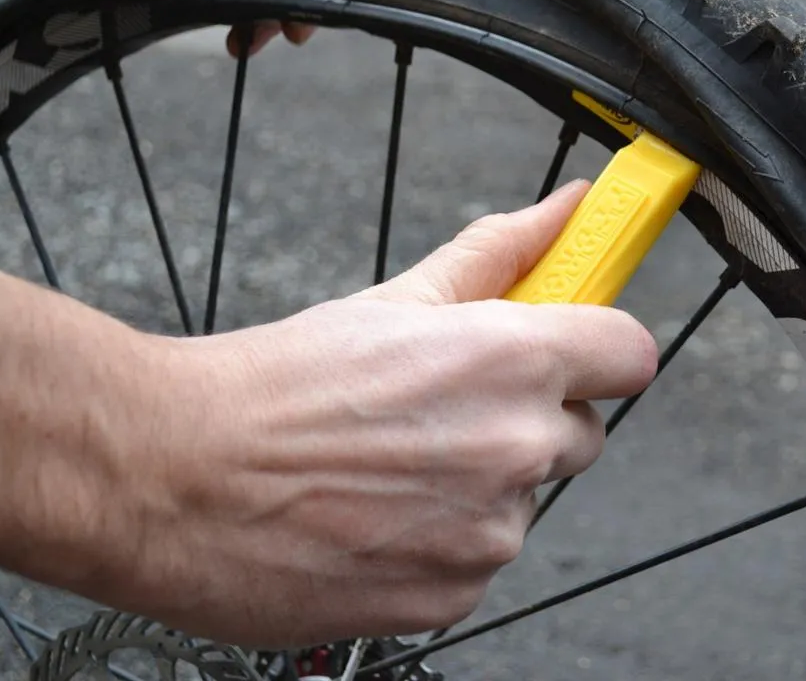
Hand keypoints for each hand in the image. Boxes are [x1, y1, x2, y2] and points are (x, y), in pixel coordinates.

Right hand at [113, 181, 655, 645]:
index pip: (631, 355)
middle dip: (532, 420)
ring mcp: (487, 533)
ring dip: (479, 489)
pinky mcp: (451, 596)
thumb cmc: (277, 385)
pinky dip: (439, 547)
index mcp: (513, 360)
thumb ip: (500, 254)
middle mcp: (516, 447)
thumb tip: (568, 209)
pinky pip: (476, 564)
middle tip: (444, 411)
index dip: (601, 352)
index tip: (575, 354)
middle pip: (583, 434)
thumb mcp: (397, 300)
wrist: (174, 476)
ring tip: (388, 468)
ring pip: (524, 503)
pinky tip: (375, 518)